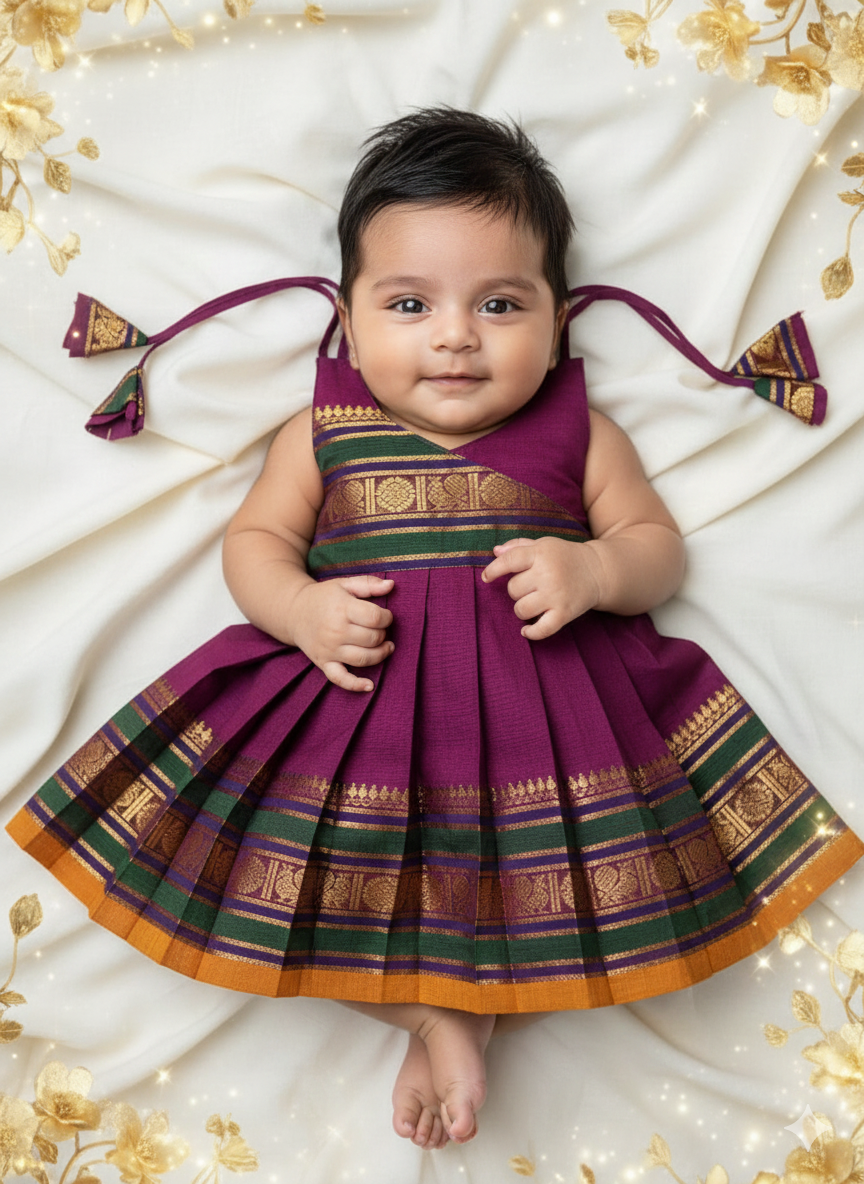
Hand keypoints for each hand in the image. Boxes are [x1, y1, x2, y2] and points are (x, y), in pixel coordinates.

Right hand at [291, 574, 394, 692]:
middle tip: (380, 629)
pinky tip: (370, 685)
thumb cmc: (324, 597)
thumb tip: (391, 585)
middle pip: (372, 639)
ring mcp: (329, 649)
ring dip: (380, 654)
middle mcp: (335, 631)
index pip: (376, 618)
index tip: (385, 616)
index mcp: (342, 609)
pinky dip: (356, 685)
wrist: (293, 612)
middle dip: (383, 634)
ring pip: (363, 659)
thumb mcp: (344, 584)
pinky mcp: (323, 663)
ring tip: (385, 647)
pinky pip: (340, 678)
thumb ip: (369, 584)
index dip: (387, 618)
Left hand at [481, 537, 601, 639]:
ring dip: (522, 609)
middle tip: (531, 586)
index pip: (509, 561)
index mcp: (541, 554)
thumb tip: (494, 552)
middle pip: (513, 589)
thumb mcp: (544, 544)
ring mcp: (556, 595)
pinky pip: (541, 629)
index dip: (493, 570)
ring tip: (533, 603)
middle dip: (517, 590)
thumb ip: (518, 546)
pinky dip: (531, 633)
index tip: (486, 578)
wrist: (599, 571)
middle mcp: (548, 574)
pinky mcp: (565, 613)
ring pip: (521, 609)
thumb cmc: (564, 557)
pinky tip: (526, 631)